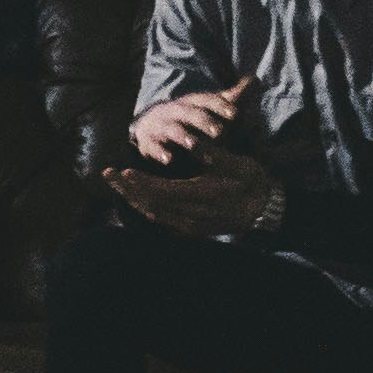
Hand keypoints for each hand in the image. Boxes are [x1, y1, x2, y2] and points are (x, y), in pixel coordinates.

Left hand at [105, 155, 278, 239]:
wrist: (265, 210)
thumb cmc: (252, 182)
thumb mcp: (238, 164)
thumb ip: (213, 154)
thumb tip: (191, 142)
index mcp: (201, 196)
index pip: (162, 191)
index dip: (140, 182)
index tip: (122, 171)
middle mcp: (191, 214)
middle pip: (150, 204)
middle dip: (127, 189)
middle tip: (107, 175)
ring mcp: (190, 225)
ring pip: (153, 214)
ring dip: (132, 199)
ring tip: (115, 184)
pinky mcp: (191, 230)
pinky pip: (161, 221)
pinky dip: (145, 210)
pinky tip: (135, 200)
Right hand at [129, 78, 248, 167]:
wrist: (148, 127)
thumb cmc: (185, 118)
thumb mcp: (205, 107)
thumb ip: (229, 99)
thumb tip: (255, 81)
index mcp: (191, 103)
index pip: (207, 100)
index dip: (220, 106)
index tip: (235, 114)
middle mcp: (175, 111)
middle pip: (190, 113)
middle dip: (204, 121)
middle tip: (219, 132)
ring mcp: (160, 126)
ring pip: (172, 129)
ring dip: (183, 136)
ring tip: (194, 145)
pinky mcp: (148, 142)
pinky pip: (152, 146)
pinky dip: (160, 152)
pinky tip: (169, 160)